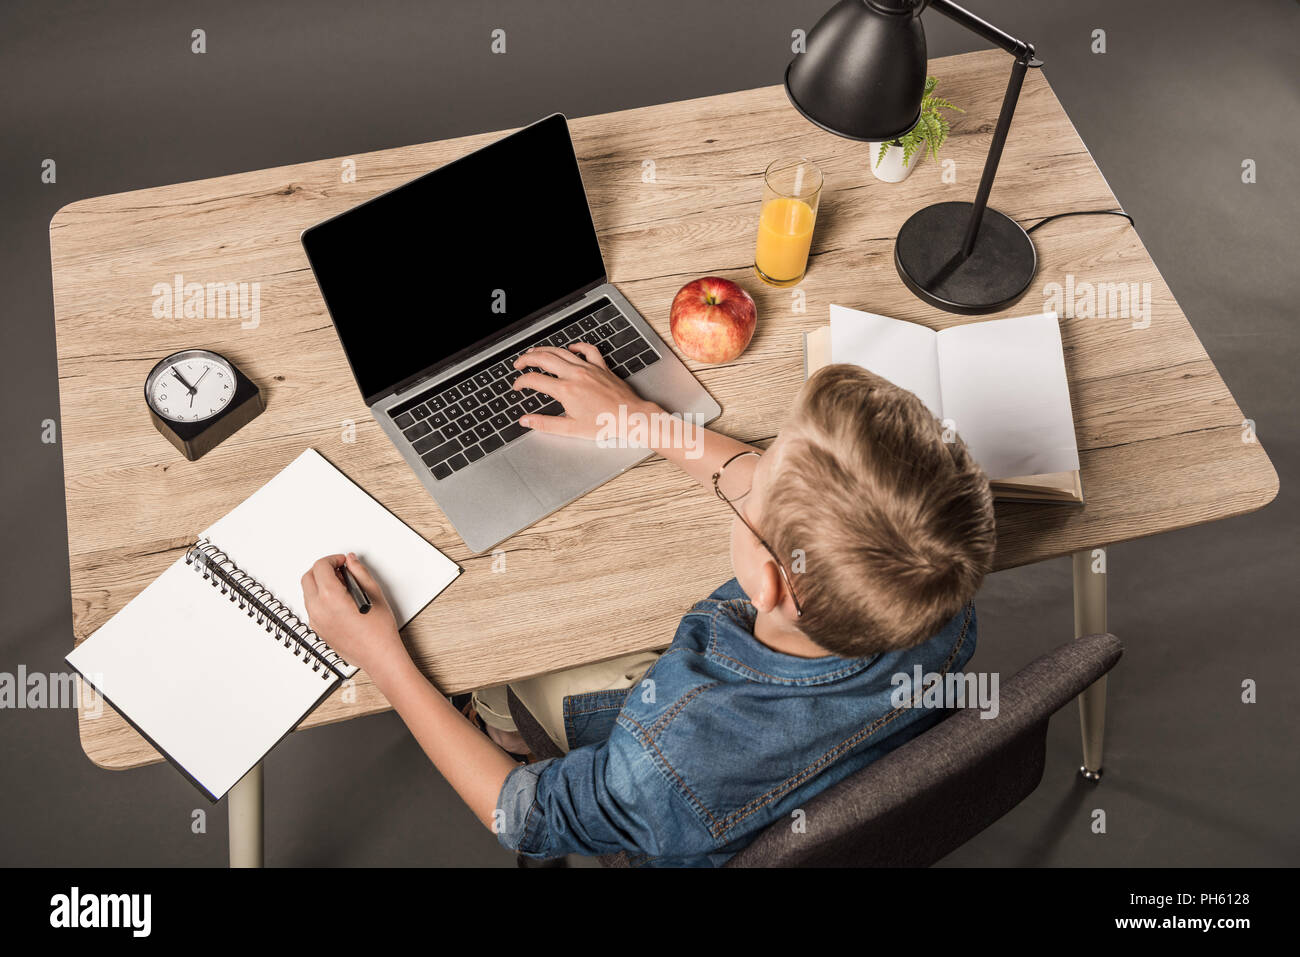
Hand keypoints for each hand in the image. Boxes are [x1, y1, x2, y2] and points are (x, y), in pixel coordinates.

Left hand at [301, 553, 407, 680]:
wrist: (378, 656)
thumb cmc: (379, 631)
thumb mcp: (374, 593)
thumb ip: (359, 573)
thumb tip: (351, 562)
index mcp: (331, 597)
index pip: (320, 567)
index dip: (332, 559)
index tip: (342, 562)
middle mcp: (318, 609)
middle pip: (308, 577)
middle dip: (322, 569)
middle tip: (339, 570)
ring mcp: (316, 621)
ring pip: (307, 592)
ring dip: (320, 583)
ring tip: (342, 586)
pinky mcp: (317, 629)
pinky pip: (311, 606)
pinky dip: (320, 597)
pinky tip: (338, 600)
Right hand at [512, 344, 659, 440]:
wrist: (630, 416)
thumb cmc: (605, 424)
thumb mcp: (571, 429)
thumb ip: (545, 424)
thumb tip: (526, 421)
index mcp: (566, 390)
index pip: (535, 380)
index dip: (521, 382)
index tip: (517, 387)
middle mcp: (575, 375)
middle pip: (544, 359)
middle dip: (527, 359)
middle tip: (519, 364)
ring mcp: (589, 368)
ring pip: (562, 351)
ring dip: (545, 350)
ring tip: (534, 352)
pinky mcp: (602, 367)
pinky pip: (588, 350)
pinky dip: (577, 347)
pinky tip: (570, 348)